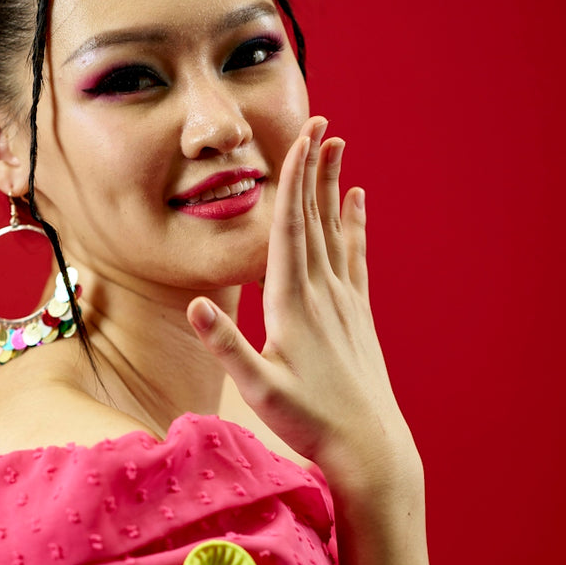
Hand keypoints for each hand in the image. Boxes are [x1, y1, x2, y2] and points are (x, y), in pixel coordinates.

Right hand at [188, 117, 419, 497]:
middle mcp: (323, 294)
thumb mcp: (259, 388)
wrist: (369, 445)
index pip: (291, 229)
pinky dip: (353, 223)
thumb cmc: (309, 421)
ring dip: (333, 185)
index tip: (302, 139)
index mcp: (293, 305)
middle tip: (319, 119)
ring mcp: (345, 302)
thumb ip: (226, 345)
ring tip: (336, 144)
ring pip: (336, 230)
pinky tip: (356, 200)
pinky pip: (354, 256)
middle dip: (314, 168)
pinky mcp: (358, 315)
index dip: (295, 181)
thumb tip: (196, 303)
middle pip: (316, 218)